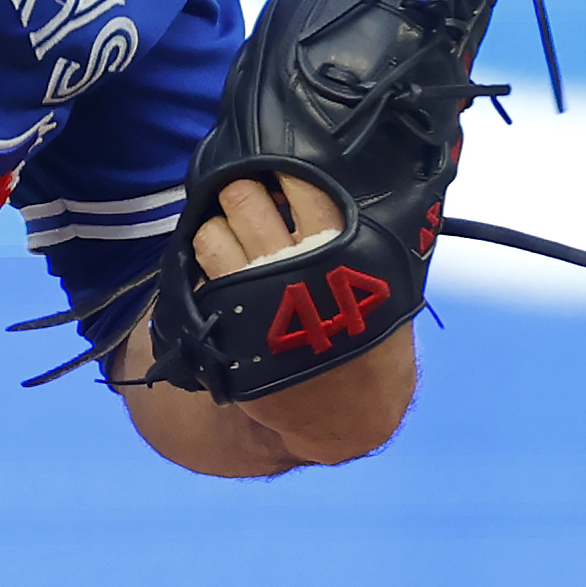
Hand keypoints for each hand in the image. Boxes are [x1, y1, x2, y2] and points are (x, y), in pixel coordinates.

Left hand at [181, 171, 414, 461]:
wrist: (346, 414)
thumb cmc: (369, 343)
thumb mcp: (384, 287)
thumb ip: (358, 238)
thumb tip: (334, 182)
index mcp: (343, 250)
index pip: (301, 184)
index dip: (283, 172)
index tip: (278, 171)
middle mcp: (297, 266)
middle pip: (244, 198)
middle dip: (241, 192)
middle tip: (248, 198)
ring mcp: (257, 294)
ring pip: (212, 230)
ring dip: (217, 225)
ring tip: (233, 235)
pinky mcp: (229, 320)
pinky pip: (201, 266)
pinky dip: (207, 258)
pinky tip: (222, 265)